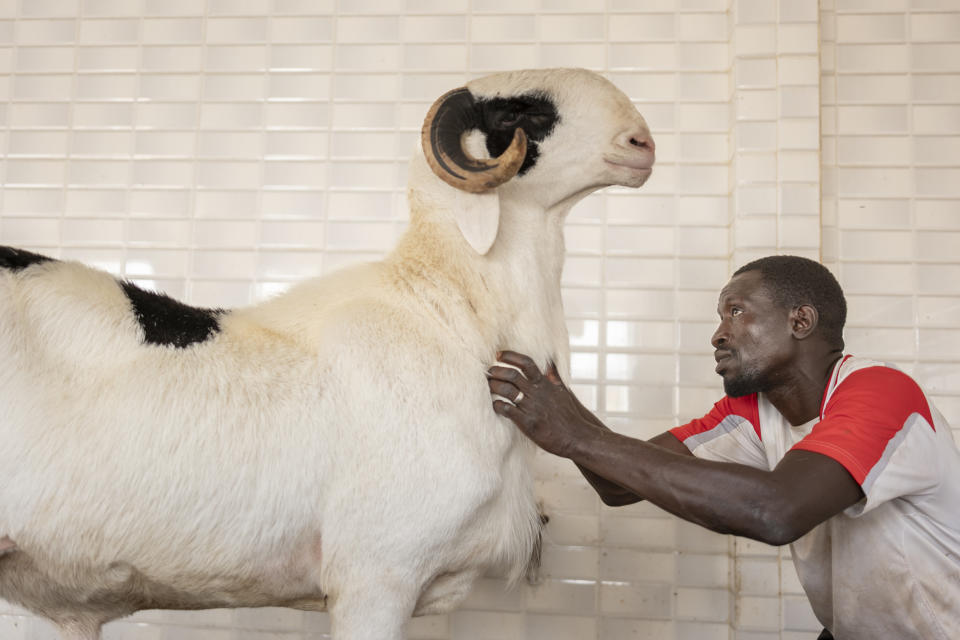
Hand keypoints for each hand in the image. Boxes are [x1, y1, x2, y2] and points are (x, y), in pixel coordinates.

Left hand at [487, 350, 601, 457]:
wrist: (577, 437)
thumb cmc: (570, 414)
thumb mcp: (563, 391)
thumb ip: (554, 376)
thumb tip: (550, 363)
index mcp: (545, 384)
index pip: (526, 363)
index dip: (511, 356)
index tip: (499, 354)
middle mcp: (537, 393)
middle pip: (512, 375)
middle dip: (497, 371)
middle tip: (489, 371)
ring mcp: (532, 408)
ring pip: (507, 391)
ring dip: (494, 386)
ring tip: (488, 385)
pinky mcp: (528, 423)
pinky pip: (507, 410)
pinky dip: (497, 405)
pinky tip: (495, 405)